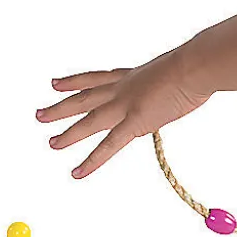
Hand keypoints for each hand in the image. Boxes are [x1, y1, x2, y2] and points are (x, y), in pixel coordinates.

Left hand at [36, 44, 211, 177]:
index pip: (95, 79)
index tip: (55, 84)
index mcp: (132, 75)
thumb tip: (177, 87)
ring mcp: (126, 105)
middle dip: (60, 107)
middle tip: (39, 114)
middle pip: (84, 99)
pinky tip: (77, 172)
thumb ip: (168, 82)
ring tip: (51, 143)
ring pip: (89, 122)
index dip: (74, 82)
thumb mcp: (176, 69)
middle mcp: (123, 89)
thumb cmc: (196, 64)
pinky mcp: (135, 122)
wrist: (196, 65)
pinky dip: (92, 161)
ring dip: (68, 134)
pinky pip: (109, 146)